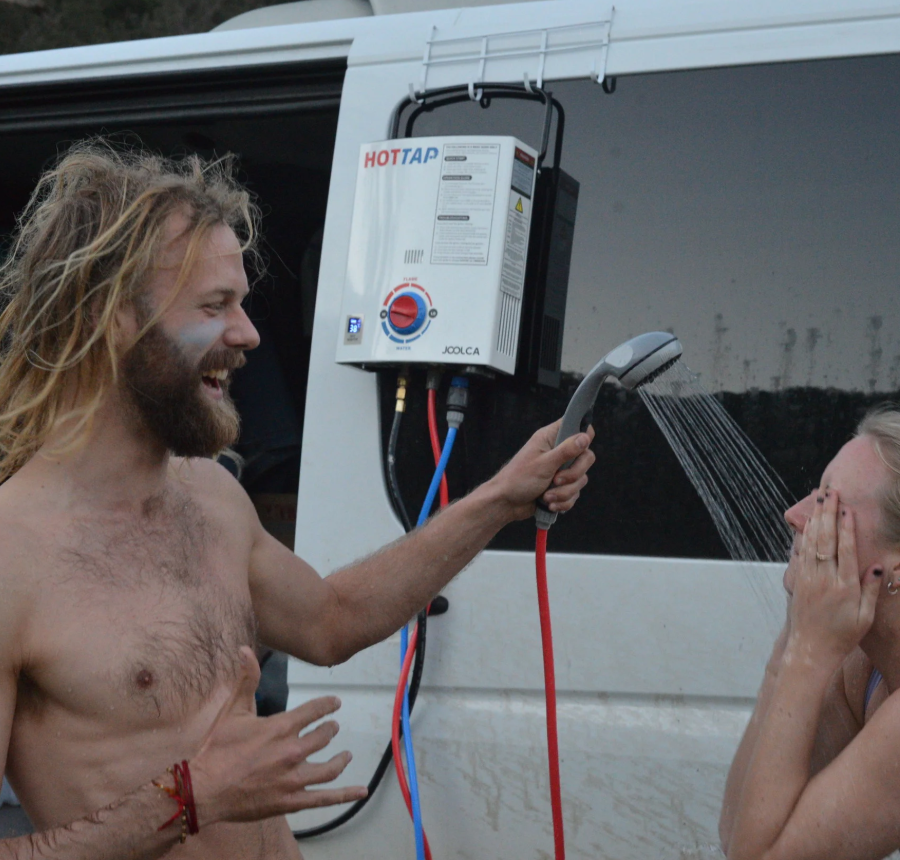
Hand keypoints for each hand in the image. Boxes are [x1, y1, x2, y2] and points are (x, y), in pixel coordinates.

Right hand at [190, 647, 366, 825]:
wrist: (205, 789)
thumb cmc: (218, 748)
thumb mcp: (233, 710)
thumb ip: (246, 679)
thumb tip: (245, 649)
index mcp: (282, 727)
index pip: (315, 710)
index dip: (327, 705)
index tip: (335, 703)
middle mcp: (293, 751)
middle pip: (324, 737)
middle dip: (330, 730)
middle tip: (332, 728)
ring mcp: (294, 778)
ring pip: (330, 767)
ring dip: (340, 758)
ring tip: (346, 755)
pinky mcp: (292, 801)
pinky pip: (325, 798)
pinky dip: (345, 795)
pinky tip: (361, 792)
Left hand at [486, 419, 595, 520]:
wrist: (506, 504)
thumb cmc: (518, 479)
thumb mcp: (543, 464)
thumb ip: (566, 451)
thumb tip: (585, 437)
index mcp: (550, 438)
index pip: (575, 426)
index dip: (583, 434)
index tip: (581, 448)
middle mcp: (558, 451)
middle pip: (586, 457)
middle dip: (574, 474)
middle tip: (556, 480)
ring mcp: (561, 470)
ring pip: (581, 479)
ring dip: (565, 492)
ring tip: (547, 496)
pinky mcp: (562, 486)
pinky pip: (575, 493)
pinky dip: (563, 501)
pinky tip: (549, 504)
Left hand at [787, 487, 880, 669]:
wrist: (811, 649)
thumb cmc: (843, 636)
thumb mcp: (865, 617)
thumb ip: (872, 589)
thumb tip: (880, 565)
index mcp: (843, 586)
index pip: (846, 550)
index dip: (847, 528)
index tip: (848, 509)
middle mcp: (823, 578)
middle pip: (825, 539)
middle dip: (828, 514)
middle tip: (830, 493)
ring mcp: (807, 578)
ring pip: (811, 542)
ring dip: (815, 519)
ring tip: (818, 500)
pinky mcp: (797, 580)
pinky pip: (800, 553)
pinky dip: (804, 535)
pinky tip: (806, 523)